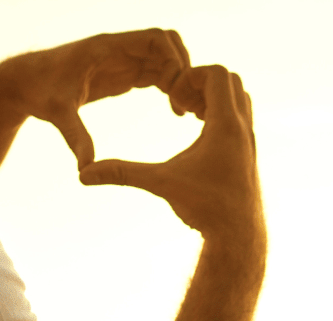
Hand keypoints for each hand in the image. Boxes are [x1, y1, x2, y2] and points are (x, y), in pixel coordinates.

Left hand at [1, 29, 197, 168]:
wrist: (25, 83)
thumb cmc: (39, 91)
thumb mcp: (58, 114)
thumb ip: (75, 137)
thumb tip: (85, 169)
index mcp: (107, 48)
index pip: (156, 39)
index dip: (174, 61)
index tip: (175, 93)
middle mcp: (118, 49)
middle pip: (168, 45)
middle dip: (183, 70)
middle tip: (185, 103)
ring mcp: (122, 59)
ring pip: (165, 58)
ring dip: (180, 80)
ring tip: (183, 112)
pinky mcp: (122, 72)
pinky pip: (156, 72)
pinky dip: (171, 86)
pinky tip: (175, 112)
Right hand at [80, 65, 261, 241]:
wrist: (238, 236)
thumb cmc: (206, 209)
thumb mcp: (161, 184)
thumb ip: (123, 173)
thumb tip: (83, 175)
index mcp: (226, 126)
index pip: (218, 73)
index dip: (192, 75)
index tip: (173, 96)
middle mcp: (243, 129)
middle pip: (231, 80)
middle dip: (203, 83)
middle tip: (180, 102)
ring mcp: (250, 140)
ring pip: (239, 97)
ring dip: (214, 98)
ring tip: (189, 115)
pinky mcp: (248, 153)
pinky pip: (240, 118)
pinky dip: (221, 115)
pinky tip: (199, 134)